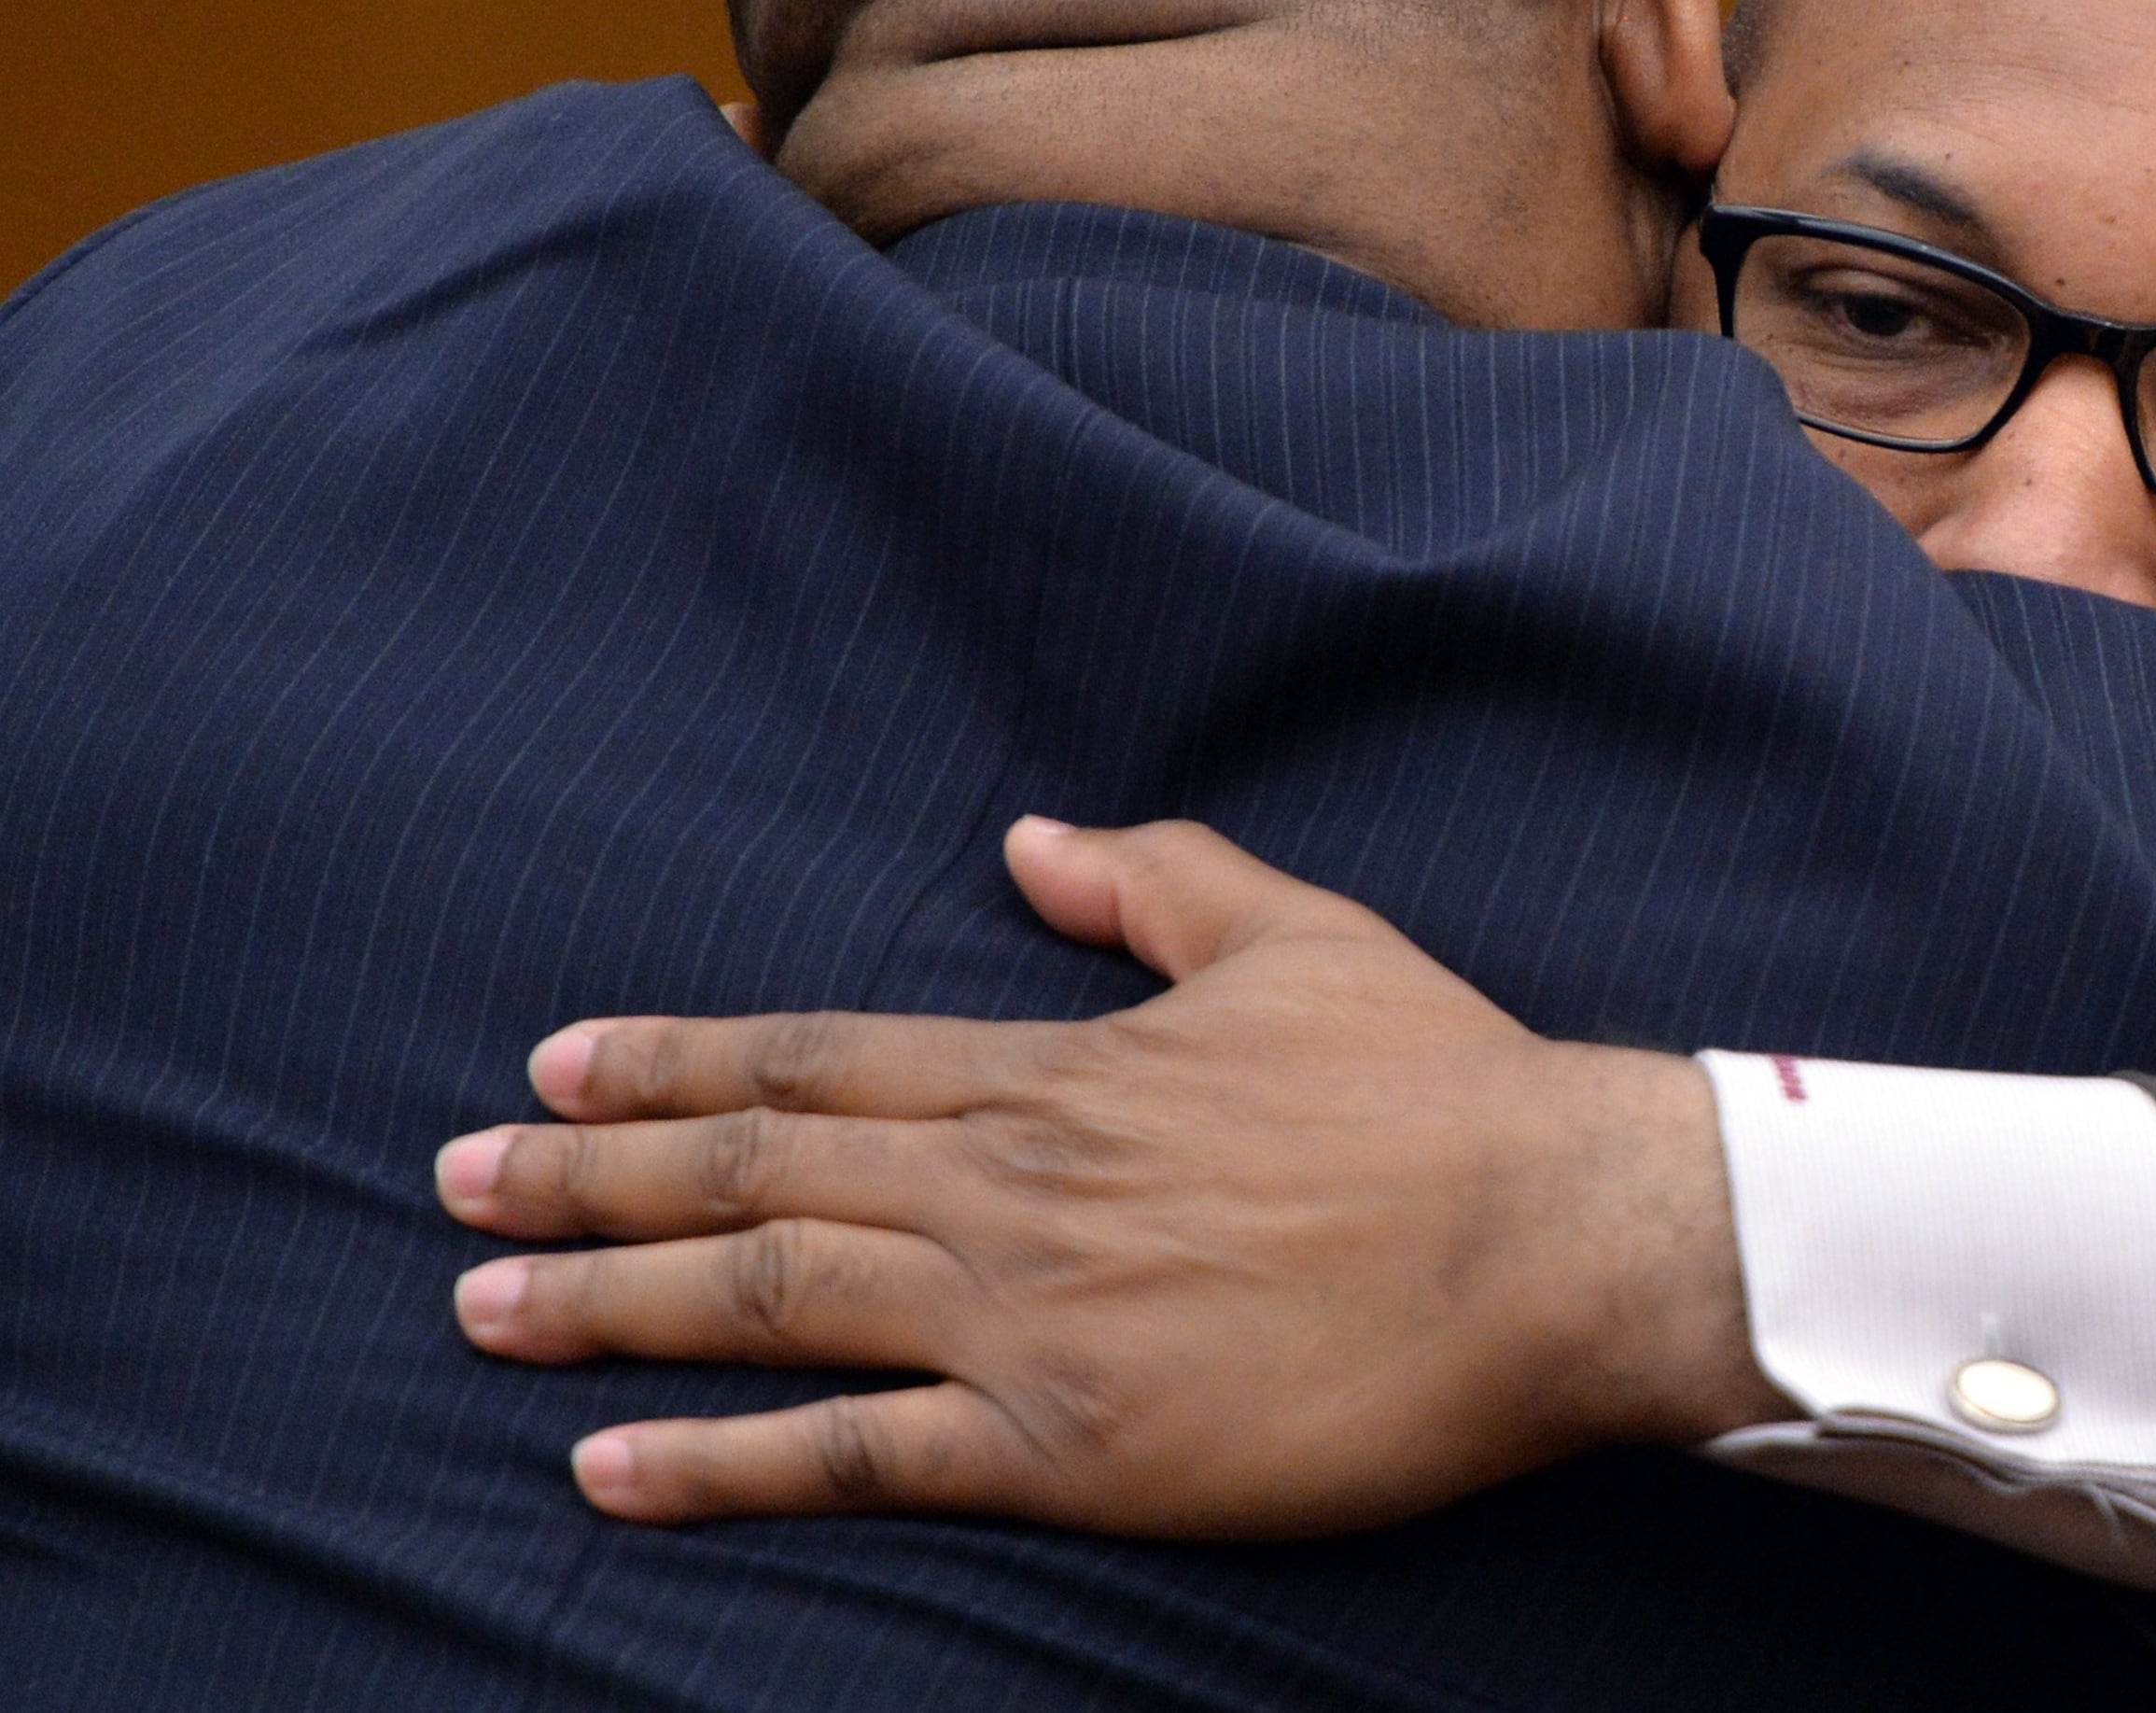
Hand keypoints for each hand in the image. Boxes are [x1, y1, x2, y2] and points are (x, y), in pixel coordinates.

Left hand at [435, 817, 1792, 1530]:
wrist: (1556, 1236)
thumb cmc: (1447, 1089)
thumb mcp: (1304, 938)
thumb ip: (1159, 883)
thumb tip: (1034, 833)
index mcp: (1064, 1069)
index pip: (822, 1057)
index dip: (676, 1062)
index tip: (554, 1071)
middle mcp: (1012, 1183)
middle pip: (756, 1169)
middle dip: (589, 1179)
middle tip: (452, 1189)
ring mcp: (1028, 1316)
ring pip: (770, 1297)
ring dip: (610, 1303)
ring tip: (483, 1308)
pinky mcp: (1071, 1446)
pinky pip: (855, 1454)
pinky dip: (720, 1461)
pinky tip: (610, 1469)